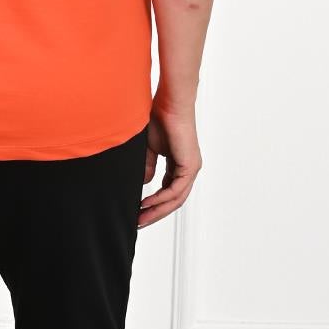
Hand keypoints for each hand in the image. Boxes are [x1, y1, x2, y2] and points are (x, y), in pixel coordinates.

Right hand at [138, 99, 201, 228]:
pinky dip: (161, 199)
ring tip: (142, 218)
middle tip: (139, 223)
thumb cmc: (159, 120)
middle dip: (155, 213)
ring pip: (176, 199)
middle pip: (174, 200)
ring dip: (158, 210)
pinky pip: (175, 190)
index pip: (168, 192)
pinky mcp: (190, 166)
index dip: (153, 204)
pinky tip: (147, 203)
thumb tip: (146, 184)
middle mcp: (188, 169)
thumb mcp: (148, 150)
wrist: (168, 105)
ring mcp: (191, 168)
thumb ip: (147, 167)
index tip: (138, 212)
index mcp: (179, 165)